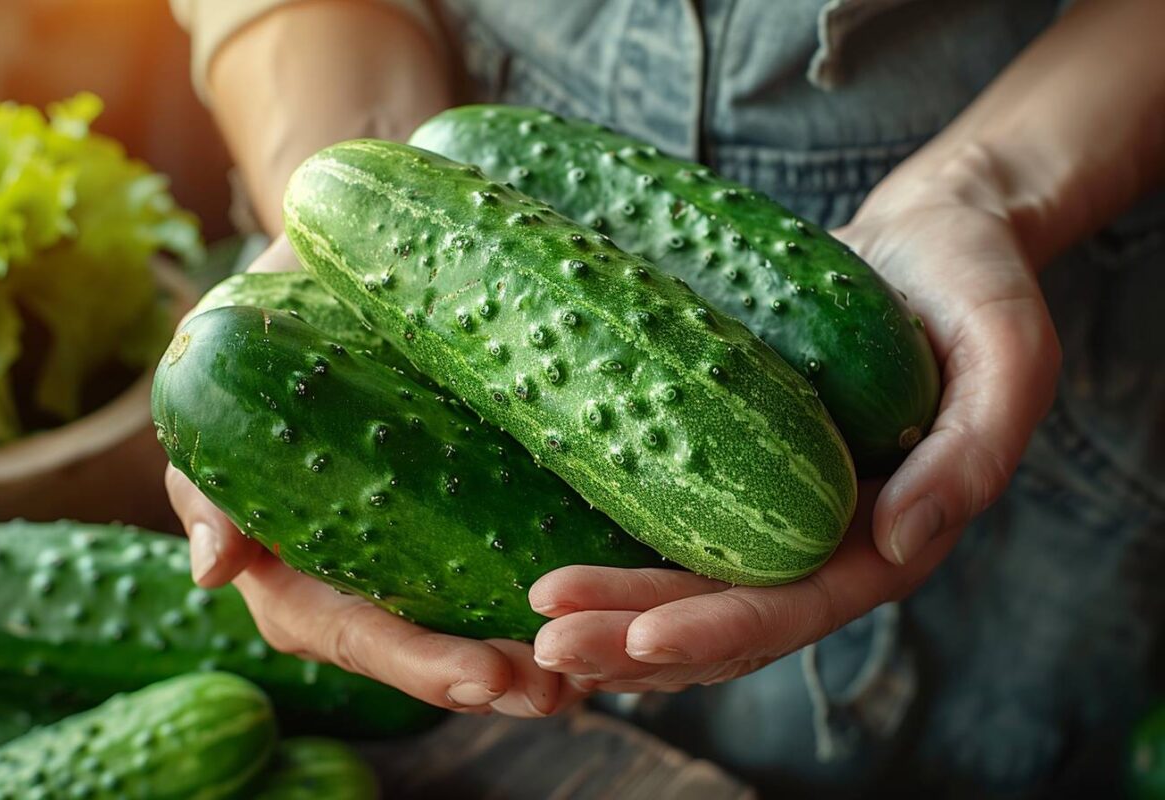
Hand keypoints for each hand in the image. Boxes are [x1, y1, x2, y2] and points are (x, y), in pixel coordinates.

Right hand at [165, 237, 580, 716]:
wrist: (341, 262)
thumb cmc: (272, 323)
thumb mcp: (224, 390)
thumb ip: (210, 480)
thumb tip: (213, 569)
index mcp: (302, 569)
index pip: (358, 634)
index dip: (418, 664)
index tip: (484, 678)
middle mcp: (369, 572)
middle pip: (434, 647)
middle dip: (497, 677)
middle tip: (563, 689)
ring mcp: (425, 543)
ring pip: (483, 621)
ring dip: (543, 652)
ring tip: (603, 668)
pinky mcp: (477, 502)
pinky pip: (517, 559)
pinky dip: (564, 588)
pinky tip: (611, 598)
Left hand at [529, 165, 1061, 690]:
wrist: (928, 237)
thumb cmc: (977, 284)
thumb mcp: (1008, 354)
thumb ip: (974, 453)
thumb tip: (901, 539)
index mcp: (884, 536)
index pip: (796, 611)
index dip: (718, 631)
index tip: (640, 638)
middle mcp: (820, 540)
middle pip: (721, 619)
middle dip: (633, 642)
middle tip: (548, 644)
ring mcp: (771, 510)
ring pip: (684, 588)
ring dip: (609, 614)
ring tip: (533, 622)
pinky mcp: (732, 464)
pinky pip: (669, 524)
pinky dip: (613, 551)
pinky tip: (546, 554)